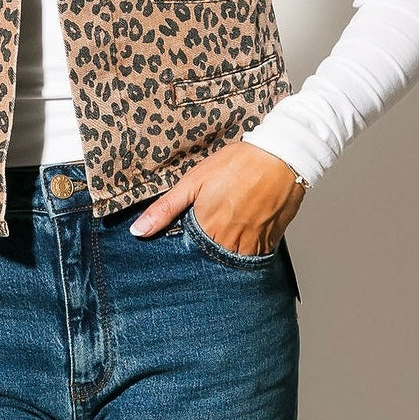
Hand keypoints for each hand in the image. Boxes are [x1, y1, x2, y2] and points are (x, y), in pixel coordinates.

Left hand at [128, 142, 305, 255]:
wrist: (281, 157)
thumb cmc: (237, 165)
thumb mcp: (194, 181)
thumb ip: (165, 209)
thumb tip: (137, 231)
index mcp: (207, 229)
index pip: (187, 256)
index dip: (183, 251)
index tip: (181, 244)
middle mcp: (230, 243)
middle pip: (210, 261)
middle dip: (204, 254)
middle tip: (207, 233)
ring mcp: (252, 245)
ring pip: (232, 262)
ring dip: (224, 253)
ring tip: (224, 232)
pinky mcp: (270, 242)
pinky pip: (253, 257)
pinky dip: (245, 251)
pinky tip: (242, 232)